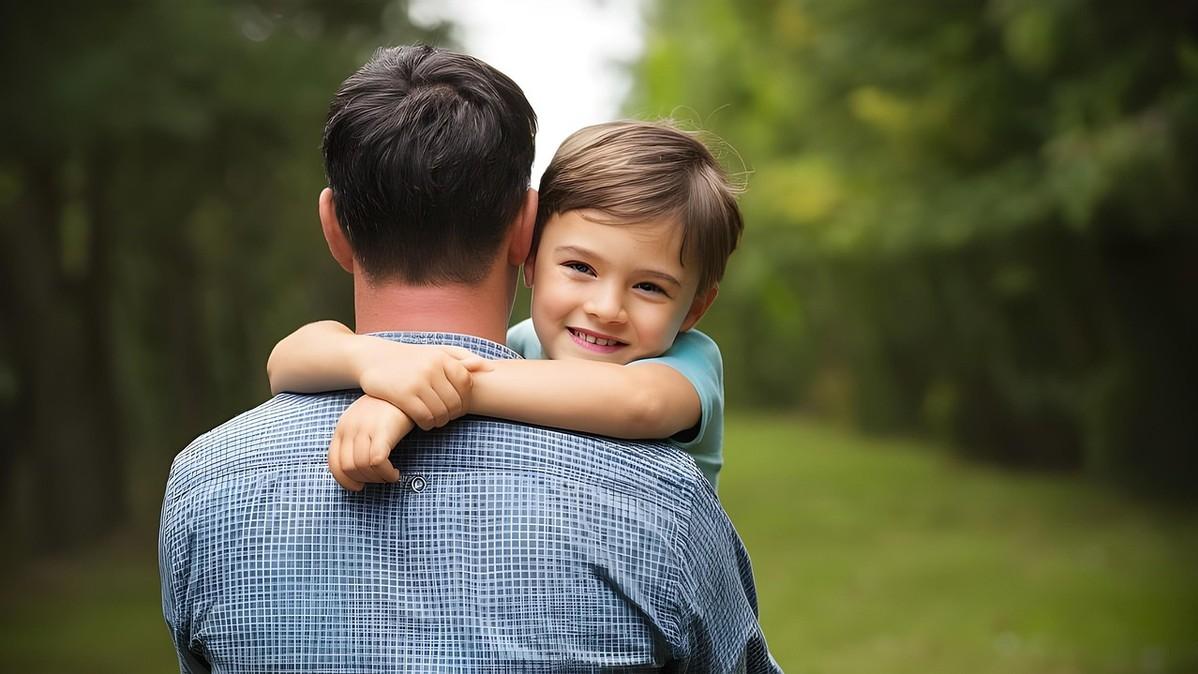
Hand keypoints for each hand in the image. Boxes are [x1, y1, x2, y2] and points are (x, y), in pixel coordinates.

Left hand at [328, 395, 412, 490]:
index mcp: (342, 428)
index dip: (344, 481)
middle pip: (349, 469)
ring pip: (363, 468)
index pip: (334, 463)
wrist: (405, 390)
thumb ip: (356, 441)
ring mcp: (365, 429)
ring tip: (389, 477)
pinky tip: (395, 473)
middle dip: (365, 480)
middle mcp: (350, 428)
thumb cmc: (387, 409)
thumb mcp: (365, 422)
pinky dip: (386, 474)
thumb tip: (357, 470)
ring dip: (378, 479)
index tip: (358, 488)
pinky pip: (377, 462)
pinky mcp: (382, 431)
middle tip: (380, 480)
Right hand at [357, 343, 491, 430]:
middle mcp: (432, 368)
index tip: (457, 404)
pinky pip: (424, 418)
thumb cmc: (411, 358)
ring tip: (435, 420)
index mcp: (442, 357)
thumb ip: (463, 359)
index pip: (466, 385)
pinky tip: (423, 422)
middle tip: (445, 416)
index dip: (465, 399)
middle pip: (455, 402)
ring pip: (441, 413)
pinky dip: (427, 424)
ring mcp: (417, 381)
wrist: (374, 358)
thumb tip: (490, 368)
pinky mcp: (403, 395)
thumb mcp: (436, 353)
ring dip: (440, 421)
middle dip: (452, 414)